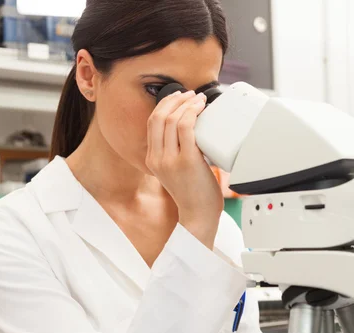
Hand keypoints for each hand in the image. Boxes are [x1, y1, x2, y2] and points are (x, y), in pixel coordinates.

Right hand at [147, 90, 223, 248]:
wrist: (199, 216)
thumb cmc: (193, 195)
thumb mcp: (176, 171)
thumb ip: (178, 152)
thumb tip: (193, 130)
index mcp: (152, 159)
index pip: (152, 123)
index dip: (164, 105)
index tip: (178, 97)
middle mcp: (157, 158)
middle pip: (158, 117)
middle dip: (174, 99)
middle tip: (190, 94)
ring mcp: (170, 160)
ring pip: (172, 119)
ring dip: (186, 103)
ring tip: (198, 99)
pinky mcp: (186, 161)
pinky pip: (186, 128)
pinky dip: (193, 113)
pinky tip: (201, 108)